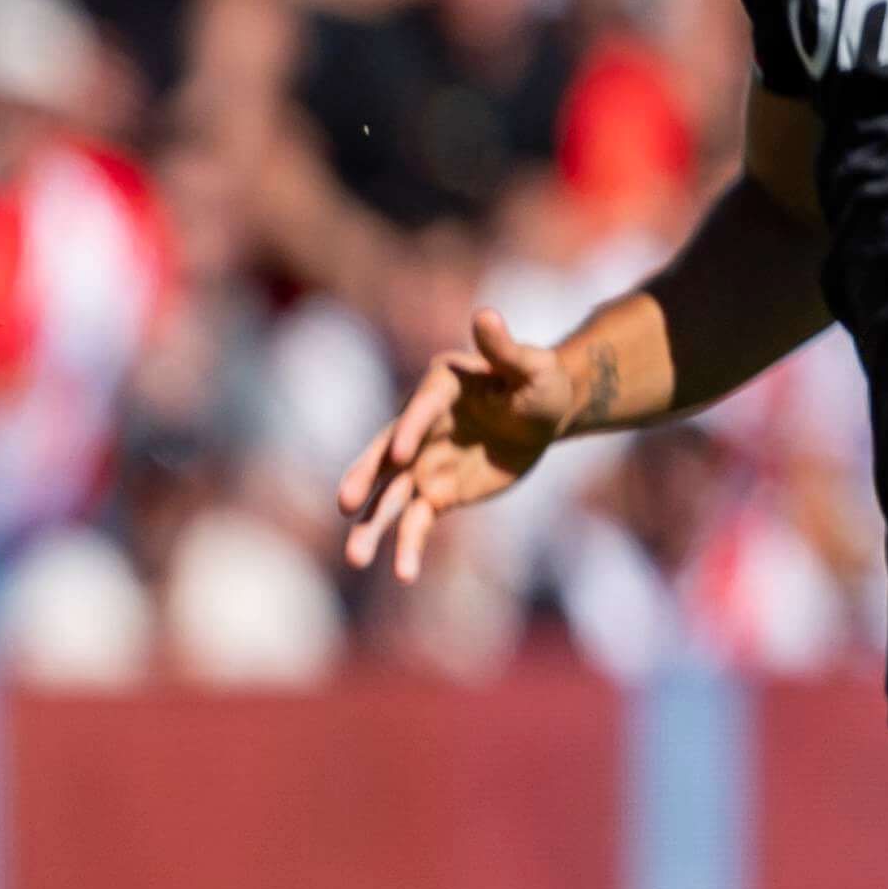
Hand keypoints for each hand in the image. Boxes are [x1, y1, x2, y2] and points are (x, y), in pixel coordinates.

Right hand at [338, 309, 590, 584]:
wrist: (541, 416)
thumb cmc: (539, 382)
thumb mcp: (531, 366)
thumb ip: (504, 347)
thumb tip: (485, 315)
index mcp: (437, 390)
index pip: (420, 410)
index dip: (411, 430)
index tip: (401, 454)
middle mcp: (417, 429)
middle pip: (383, 456)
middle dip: (365, 480)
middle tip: (346, 503)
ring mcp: (422, 465)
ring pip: (390, 498)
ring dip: (373, 527)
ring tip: (358, 559)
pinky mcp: (436, 494)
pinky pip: (417, 523)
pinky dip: (409, 546)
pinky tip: (405, 573)